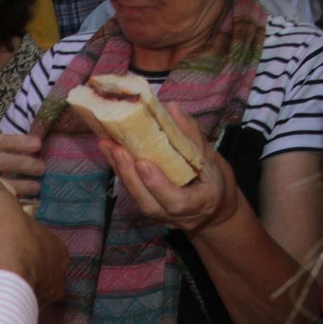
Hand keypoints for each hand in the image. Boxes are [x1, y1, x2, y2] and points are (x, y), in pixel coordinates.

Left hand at [101, 104, 240, 236]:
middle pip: (149, 203)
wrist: (214, 212)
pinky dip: (120, 171)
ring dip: (120, 171)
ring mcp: (160, 214)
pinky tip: (108, 150)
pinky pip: (133, 192)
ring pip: (137, 198)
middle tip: (118, 149)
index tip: (143, 162)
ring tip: (106, 144)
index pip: (176, 201)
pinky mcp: (149, 206)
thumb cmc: (216, 184)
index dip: (158, 184)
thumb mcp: (212, 160)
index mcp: (199, 204)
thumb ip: (192, 136)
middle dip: (130, 176)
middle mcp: (176, 216)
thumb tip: (172, 107)